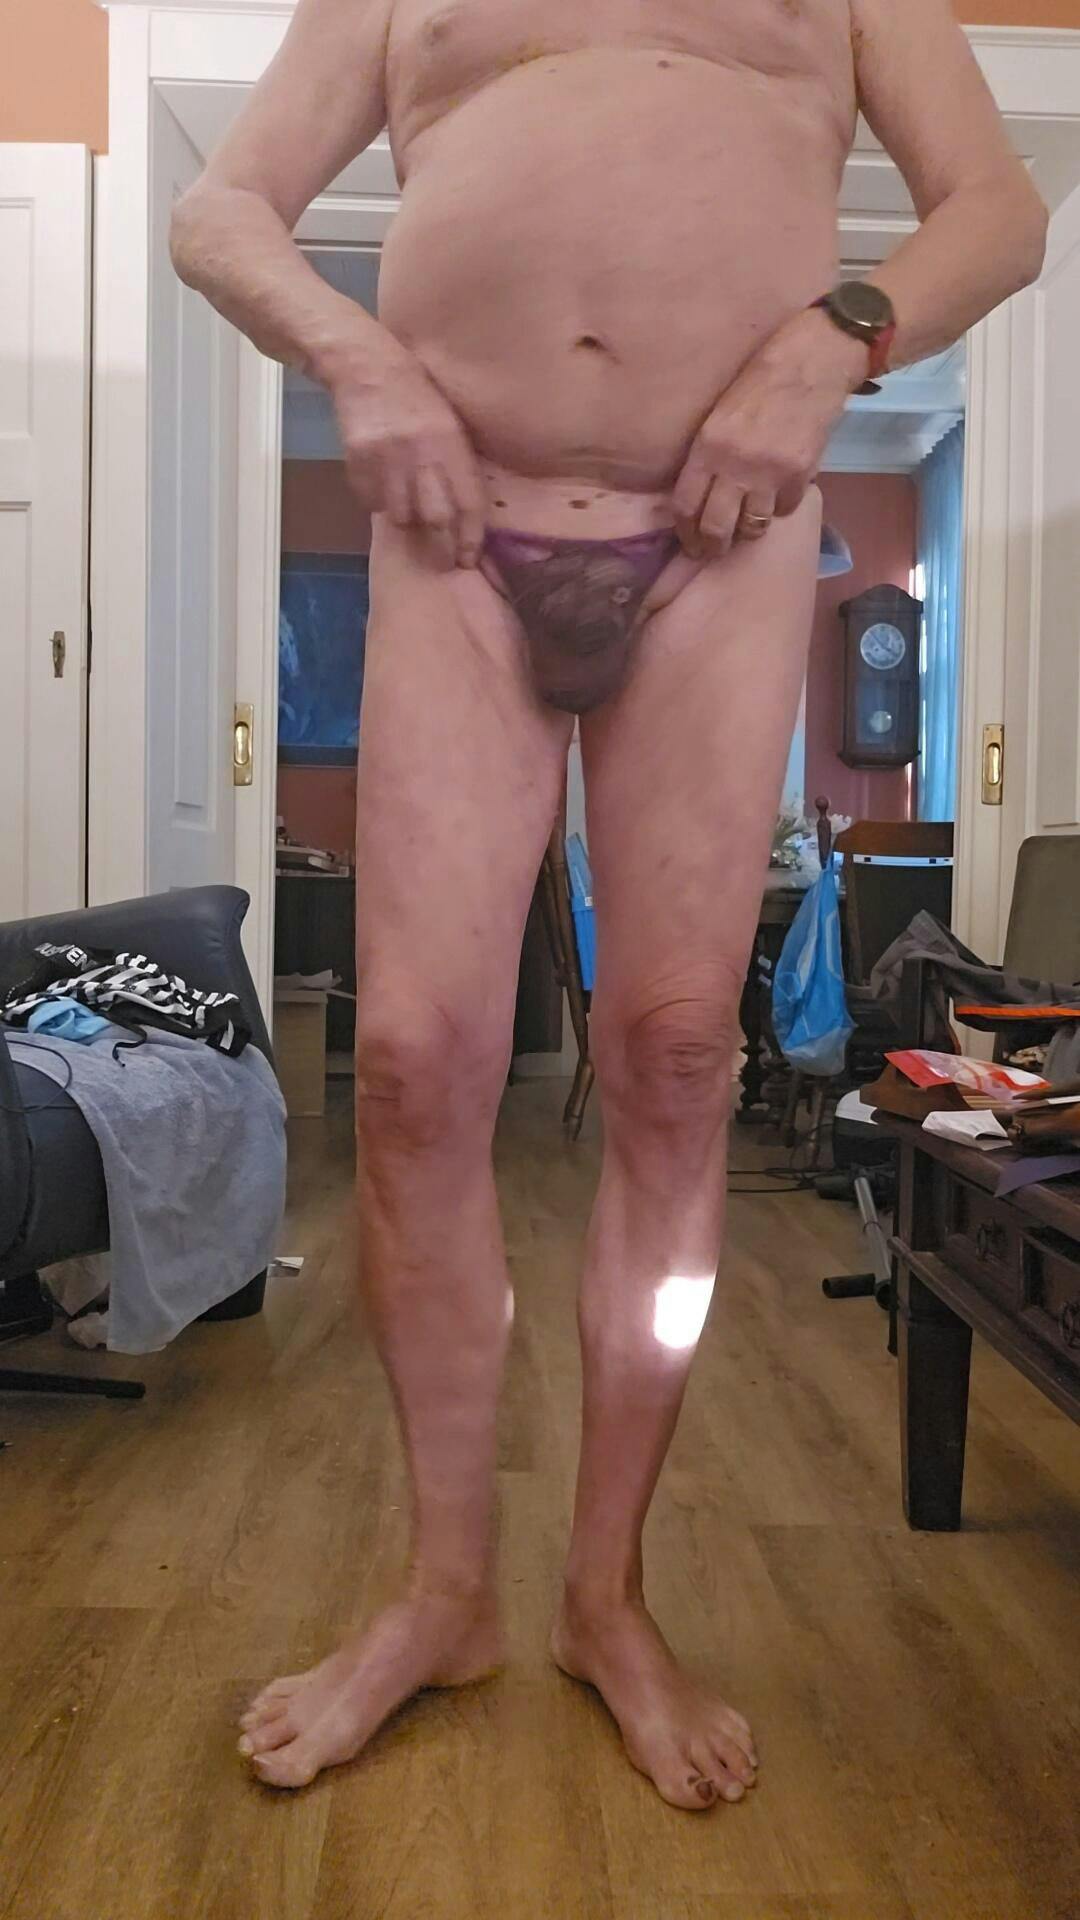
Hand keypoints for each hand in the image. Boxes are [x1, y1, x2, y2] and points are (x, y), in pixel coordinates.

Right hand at [327, 348, 485, 568]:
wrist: (366, 365)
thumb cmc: (418, 395)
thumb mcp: (450, 422)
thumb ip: (458, 464)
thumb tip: (467, 515)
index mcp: (450, 441)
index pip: (468, 501)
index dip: (470, 536)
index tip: (469, 558)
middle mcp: (420, 451)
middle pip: (435, 517)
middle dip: (441, 545)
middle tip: (443, 561)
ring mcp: (386, 456)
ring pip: (400, 515)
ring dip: (406, 521)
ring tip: (408, 513)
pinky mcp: (358, 459)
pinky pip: (370, 500)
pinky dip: (377, 502)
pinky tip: (382, 487)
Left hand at [672, 310, 868, 558]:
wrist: (811, 363)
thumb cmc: (760, 381)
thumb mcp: (719, 414)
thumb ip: (708, 455)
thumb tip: (699, 496)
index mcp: (709, 446)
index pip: (686, 504)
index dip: (685, 531)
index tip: (688, 541)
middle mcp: (735, 465)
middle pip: (716, 527)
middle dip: (712, 546)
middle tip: (711, 552)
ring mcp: (769, 474)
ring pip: (752, 527)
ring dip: (746, 532)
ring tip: (744, 530)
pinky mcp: (799, 476)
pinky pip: (782, 511)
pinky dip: (777, 510)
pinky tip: (775, 498)